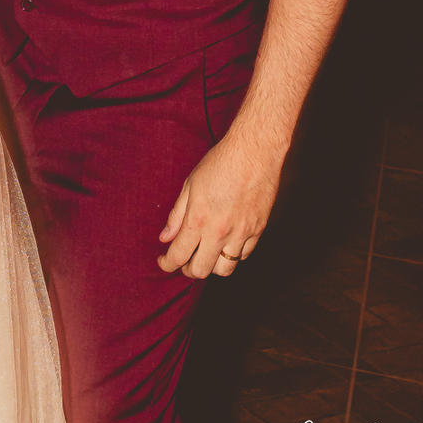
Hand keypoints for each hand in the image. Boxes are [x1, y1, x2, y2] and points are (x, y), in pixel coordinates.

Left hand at [157, 132, 282, 278]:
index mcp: (199, 219)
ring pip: (225, 270)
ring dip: (211, 266)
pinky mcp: (258, 231)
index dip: (167, 264)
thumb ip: (177, 215)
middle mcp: (220, 231)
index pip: (178, 255)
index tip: (164, 262)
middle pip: (201, 270)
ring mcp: (241, 233)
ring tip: (205, 254)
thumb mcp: (190, 184)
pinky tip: (225, 244)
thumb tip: (165, 237)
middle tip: (183, 261)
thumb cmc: (219, 163)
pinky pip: (243, 256)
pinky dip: (231, 255)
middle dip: (188, 269)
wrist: (254, 152)